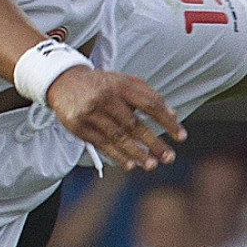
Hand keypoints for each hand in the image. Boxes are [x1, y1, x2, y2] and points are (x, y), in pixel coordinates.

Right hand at [46, 67, 185, 171]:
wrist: (64, 81)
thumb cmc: (102, 84)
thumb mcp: (125, 82)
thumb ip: (148, 96)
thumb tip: (174, 115)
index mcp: (122, 85)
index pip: (150, 104)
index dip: (168, 121)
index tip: (181, 137)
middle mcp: (107, 98)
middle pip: (135, 124)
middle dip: (154, 143)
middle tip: (169, 158)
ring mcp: (92, 113)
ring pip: (118, 137)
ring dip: (137, 153)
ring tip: (152, 165)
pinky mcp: (79, 126)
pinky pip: (102, 144)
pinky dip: (117, 155)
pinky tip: (130, 164)